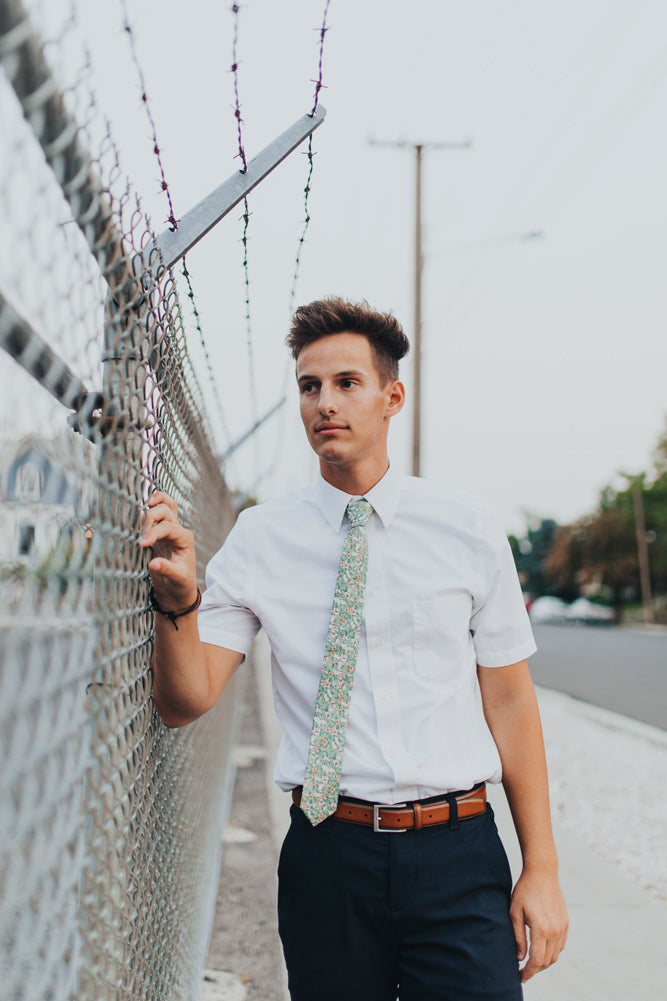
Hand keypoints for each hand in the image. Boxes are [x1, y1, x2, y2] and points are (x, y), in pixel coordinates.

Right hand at [140, 491, 197, 610]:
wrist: (178, 590)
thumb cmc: (181, 584)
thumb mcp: (178, 579)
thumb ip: (167, 570)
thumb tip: (153, 563)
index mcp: (185, 539)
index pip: (167, 528)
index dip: (153, 533)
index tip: (141, 544)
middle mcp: (178, 531)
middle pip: (166, 510)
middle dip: (151, 515)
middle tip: (140, 531)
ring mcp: (168, 530)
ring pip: (164, 506)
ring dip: (152, 503)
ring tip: (140, 510)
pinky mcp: (158, 534)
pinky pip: (155, 515)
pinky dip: (148, 508)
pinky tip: (137, 510)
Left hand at [510, 868, 568, 981]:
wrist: (542, 873)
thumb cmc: (524, 891)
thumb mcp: (515, 913)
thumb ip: (517, 938)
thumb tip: (520, 958)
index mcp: (541, 929)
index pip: (536, 961)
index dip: (528, 972)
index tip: (520, 977)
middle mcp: (555, 931)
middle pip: (547, 961)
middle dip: (535, 969)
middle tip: (523, 971)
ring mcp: (562, 927)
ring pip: (555, 955)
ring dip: (544, 961)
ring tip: (531, 961)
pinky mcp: (565, 923)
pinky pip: (560, 945)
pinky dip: (551, 952)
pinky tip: (541, 949)